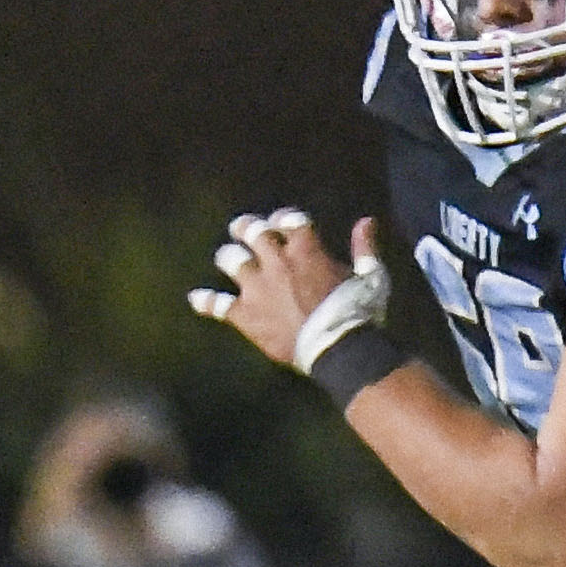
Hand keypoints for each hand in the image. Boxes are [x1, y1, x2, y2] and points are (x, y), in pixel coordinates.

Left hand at [192, 210, 366, 368]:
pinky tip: (195, 298)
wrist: (339, 348)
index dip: (282, 217)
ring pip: (231, 261)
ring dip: (227, 257)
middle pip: (252, 232)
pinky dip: (206, 301)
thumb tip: (367, 221)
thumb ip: (364, 247)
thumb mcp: (370, 275)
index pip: (288, 220)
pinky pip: (218, 306)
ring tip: (226, 257)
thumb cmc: (358, 311)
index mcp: (306, 251)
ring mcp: (258, 289)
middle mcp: (277, 264)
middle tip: (241, 227)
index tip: (279, 221)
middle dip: (245, 226)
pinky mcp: (246, 315)